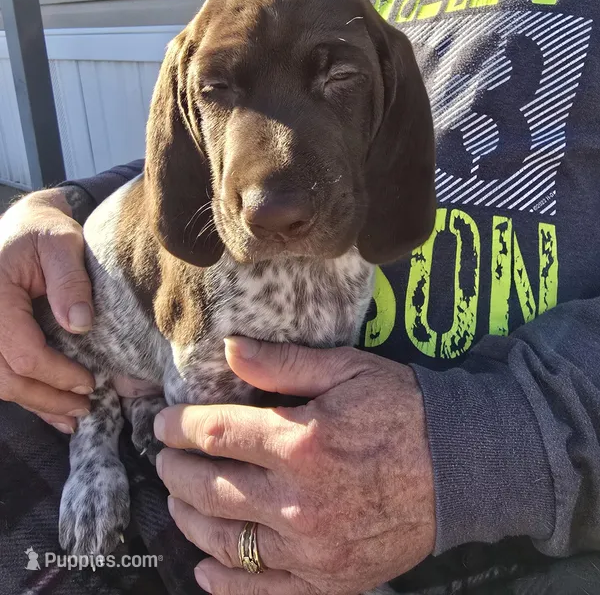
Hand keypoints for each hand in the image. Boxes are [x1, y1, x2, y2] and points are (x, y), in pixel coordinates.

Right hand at [0, 188, 95, 431]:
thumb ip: (70, 280)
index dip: (57, 374)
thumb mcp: (61, 240)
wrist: (24, 225)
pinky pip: (1, 373)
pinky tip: (50, 409)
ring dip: (36, 403)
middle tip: (84, 408)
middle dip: (46, 398)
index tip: (90, 381)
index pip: (23, 352)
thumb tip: (80, 324)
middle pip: (6, 377)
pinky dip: (26, 393)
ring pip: (0, 382)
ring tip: (71, 417)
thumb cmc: (42, 230)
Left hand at [155, 339, 435, 593]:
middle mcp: (298, 499)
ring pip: (225, 540)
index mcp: (301, 441)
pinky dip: (225, 584)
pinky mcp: (328, 580)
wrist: (460, 467)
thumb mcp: (347, 370)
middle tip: (165, 459)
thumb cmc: (402, 409)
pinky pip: (262, 590)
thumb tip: (229, 349)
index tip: (163, 424)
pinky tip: (205, 570)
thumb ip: (285, 364)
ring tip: (177, 500)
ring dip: (189, 520)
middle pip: (210, 488)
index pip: (215, 434)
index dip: (179, 428)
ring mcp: (311, 547)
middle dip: (175, 472)